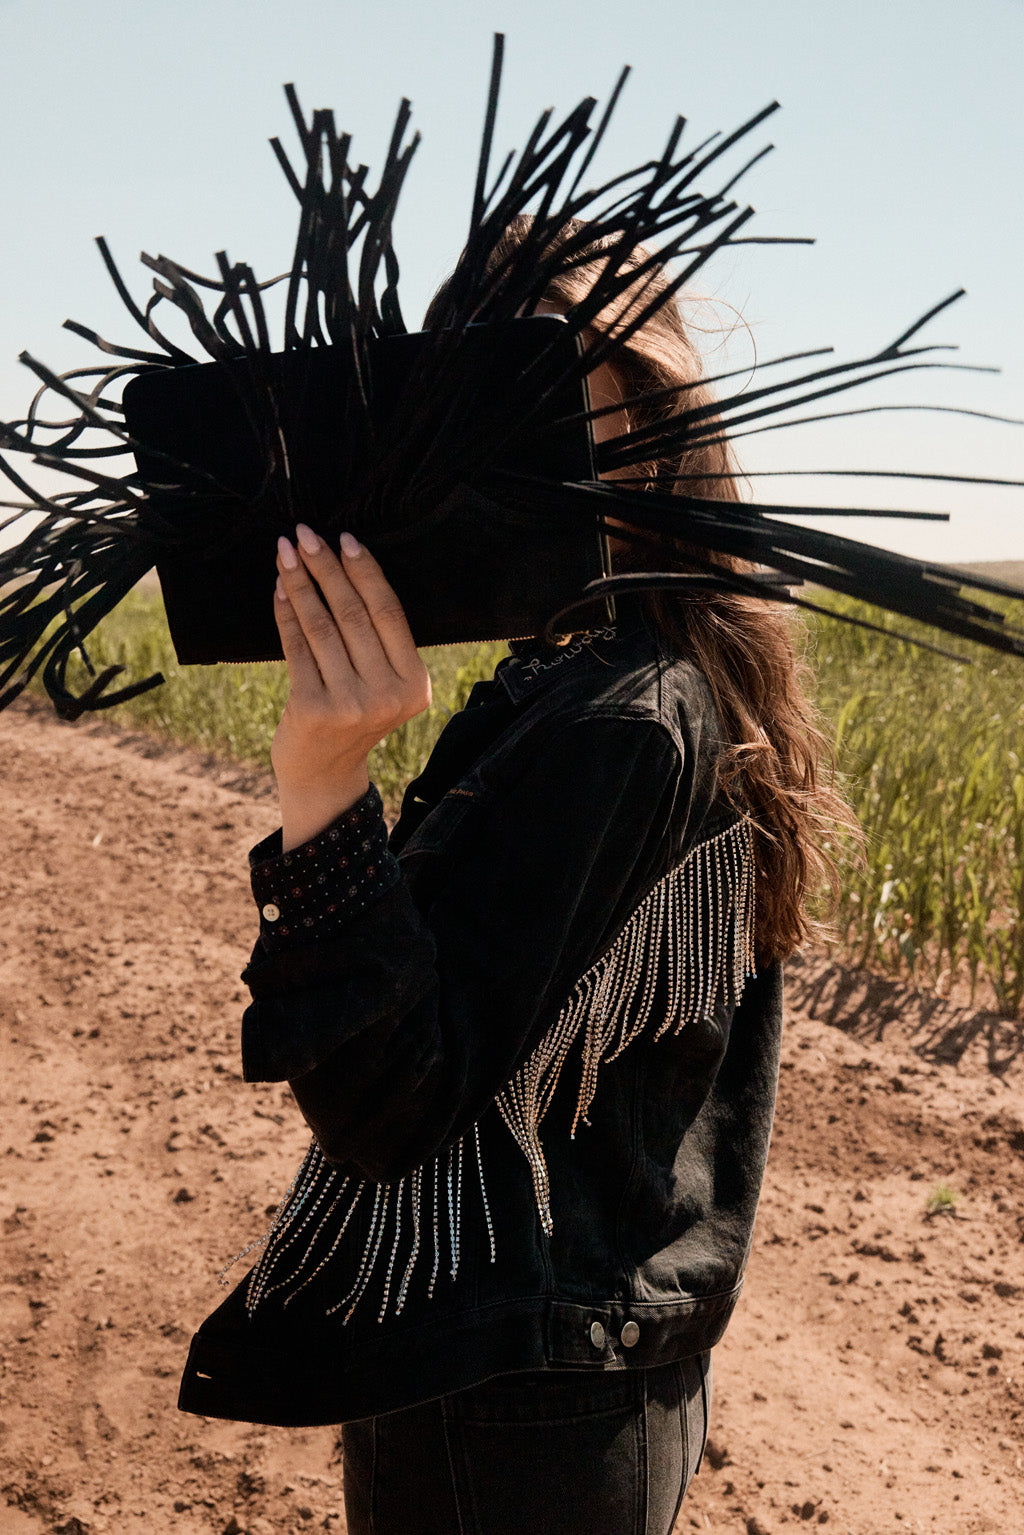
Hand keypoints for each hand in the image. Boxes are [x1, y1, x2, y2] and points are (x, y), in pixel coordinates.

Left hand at [271, 524, 430, 849]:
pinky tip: (279, 589)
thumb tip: (344, 567)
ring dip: (300, 583)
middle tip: (305, 534)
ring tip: (285, 553)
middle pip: (355, 614)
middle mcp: (388, 695)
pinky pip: (297, 646)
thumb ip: (377, 643)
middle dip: (326, 568)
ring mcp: (351, 704)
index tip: (344, 538)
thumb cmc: (352, 718)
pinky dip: (285, 613)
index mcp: (415, 684)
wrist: (324, 775)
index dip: (365, 571)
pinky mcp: (314, 708)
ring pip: (322, 626)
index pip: (389, 613)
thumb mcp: (382, 686)